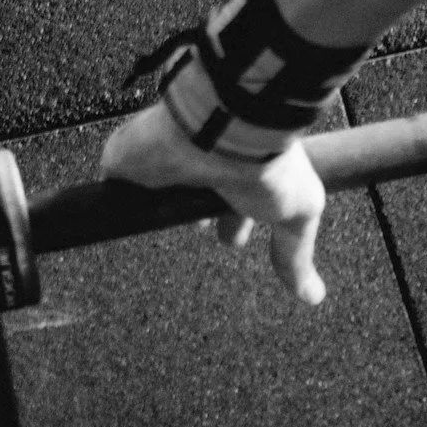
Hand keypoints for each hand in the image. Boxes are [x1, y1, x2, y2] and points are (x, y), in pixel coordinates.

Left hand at [99, 103, 327, 304]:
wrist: (222, 131)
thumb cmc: (265, 164)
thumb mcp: (297, 212)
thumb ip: (297, 254)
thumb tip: (313, 295)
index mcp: (240, 173)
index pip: (234, 202)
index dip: (234, 223)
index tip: (231, 240)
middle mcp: (203, 165)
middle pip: (194, 196)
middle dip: (197, 215)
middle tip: (200, 229)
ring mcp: (164, 162)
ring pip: (155, 192)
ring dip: (157, 207)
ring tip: (157, 224)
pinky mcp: (128, 162)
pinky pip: (114, 184)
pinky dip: (116, 198)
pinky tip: (112, 211)